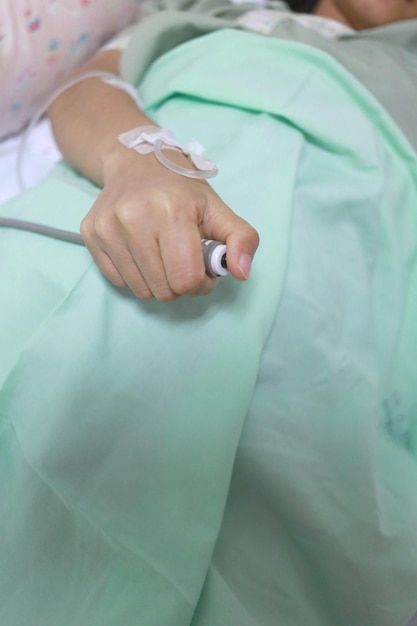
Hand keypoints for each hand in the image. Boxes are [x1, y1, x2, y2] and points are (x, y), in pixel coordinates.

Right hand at [80, 147, 258, 299]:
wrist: (136, 162)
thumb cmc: (182, 191)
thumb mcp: (219, 209)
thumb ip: (242, 239)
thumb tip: (242, 272)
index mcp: (171, 211)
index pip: (186, 280)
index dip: (200, 284)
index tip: (202, 270)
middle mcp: (134, 218)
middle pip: (164, 290)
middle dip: (179, 284)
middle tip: (182, 261)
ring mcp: (108, 227)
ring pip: (141, 290)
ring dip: (158, 282)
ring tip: (163, 255)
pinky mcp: (91, 234)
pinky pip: (119, 281)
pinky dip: (135, 275)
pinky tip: (141, 251)